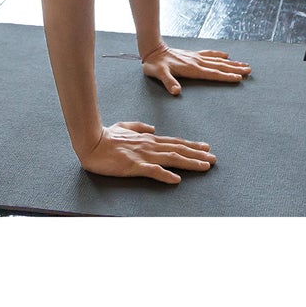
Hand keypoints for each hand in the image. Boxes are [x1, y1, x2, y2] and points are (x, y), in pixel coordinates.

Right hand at [80, 121, 215, 184]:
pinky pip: (153, 171)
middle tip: (214, 158)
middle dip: (197, 154)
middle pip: (178, 150)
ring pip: (172, 159)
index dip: (191, 145)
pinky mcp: (134, 166)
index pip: (174, 142)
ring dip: (190, 163)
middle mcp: (150, 146)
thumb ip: (139, 126)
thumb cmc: (106, 136)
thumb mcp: (124, 126)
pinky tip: (177, 180)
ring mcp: (143, 155)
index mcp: (148, 139)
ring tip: (205, 166)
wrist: (91, 142)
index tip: (205, 147)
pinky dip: (166, 175)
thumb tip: (153, 128)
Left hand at [140, 45, 251, 95]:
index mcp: (191, 68)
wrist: (152, 50)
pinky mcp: (193, 55)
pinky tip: (226, 55)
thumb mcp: (159, 74)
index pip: (212, 74)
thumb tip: (176, 92)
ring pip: (217, 61)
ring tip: (244, 65)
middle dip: (235, 69)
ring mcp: (196, 57)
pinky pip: (209, 54)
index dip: (226, 76)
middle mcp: (196, 62)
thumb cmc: (155, 65)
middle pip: (219, 66)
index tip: (238, 78)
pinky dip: (219, 55)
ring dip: (231, 63)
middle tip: (249, 71)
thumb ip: (168, 82)